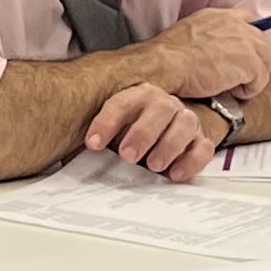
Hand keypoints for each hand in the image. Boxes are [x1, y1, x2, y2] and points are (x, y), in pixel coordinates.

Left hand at [84, 82, 222, 180]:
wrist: (164, 133)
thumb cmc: (130, 135)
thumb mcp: (111, 135)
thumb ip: (95, 142)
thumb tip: (67, 159)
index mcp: (138, 97)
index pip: (121, 103)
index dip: (106, 122)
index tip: (92, 144)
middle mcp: (164, 105)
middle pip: (159, 108)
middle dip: (142, 133)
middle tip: (128, 156)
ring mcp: (185, 121)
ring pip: (184, 124)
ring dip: (168, 145)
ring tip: (153, 166)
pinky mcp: (200, 141)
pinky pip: (202, 147)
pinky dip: (191, 161)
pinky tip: (175, 174)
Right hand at [145, 8, 270, 101]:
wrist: (164, 64)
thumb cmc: (169, 56)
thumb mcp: (189, 33)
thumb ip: (209, 36)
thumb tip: (217, 50)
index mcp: (221, 16)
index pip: (247, 21)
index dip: (247, 41)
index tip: (239, 56)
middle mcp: (237, 25)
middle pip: (263, 43)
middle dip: (254, 62)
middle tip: (236, 77)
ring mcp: (246, 42)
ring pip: (267, 62)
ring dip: (253, 77)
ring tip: (232, 86)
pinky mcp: (250, 63)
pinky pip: (261, 81)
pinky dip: (248, 90)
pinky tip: (230, 92)